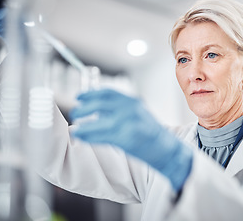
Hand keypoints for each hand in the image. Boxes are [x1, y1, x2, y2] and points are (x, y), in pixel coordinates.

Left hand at [70, 89, 192, 191]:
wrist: (167, 149)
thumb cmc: (150, 133)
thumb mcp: (138, 113)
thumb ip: (120, 109)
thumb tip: (96, 109)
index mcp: (133, 101)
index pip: (107, 92)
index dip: (90, 93)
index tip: (79, 96)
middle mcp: (131, 109)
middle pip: (100, 104)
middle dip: (84, 108)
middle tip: (75, 112)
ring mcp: (129, 123)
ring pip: (98, 122)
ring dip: (83, 125)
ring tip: (76, 128)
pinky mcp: (127, 138)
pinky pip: (102, 136)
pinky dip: (89, 136)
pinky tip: (82, 137)